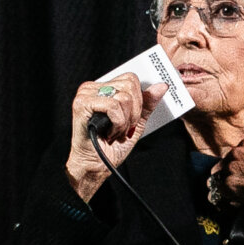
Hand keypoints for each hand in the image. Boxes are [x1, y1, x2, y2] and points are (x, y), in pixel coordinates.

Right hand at [65, 72, 168, 202]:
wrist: (95, 166)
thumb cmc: (110, 147)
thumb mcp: (135, 122)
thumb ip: (147, 104)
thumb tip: (161, 86)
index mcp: (103, 87)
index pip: (130, 79)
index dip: (138, 101)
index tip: (130, 119)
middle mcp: (92, 87)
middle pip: (130, 85)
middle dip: (133, 112)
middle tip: (122, 127)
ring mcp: (86, 94)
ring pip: (124, 97)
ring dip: (124, 121)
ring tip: (113, 132)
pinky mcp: (82, 103)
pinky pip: (113, 106)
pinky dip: (117, 123)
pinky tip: (108, 133)